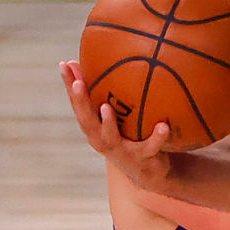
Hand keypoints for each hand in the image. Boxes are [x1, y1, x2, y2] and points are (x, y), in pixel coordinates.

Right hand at [59, 60, 171, 190]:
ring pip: (110, 137)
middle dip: (80, 101)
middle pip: (86, 120)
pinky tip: (164, 125)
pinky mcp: (141, 158)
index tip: (65, 64)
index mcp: (95, 127)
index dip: (70, 85)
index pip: (78, 103)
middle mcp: (102, 139)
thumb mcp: (122, 115)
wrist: (149, 172)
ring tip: (106, 106)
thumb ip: (114, 93)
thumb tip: (113, 57)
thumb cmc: (132, 136)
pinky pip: (150, 146)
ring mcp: (120, 151)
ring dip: (107, 122)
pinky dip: (157, 137)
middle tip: (77, 83)